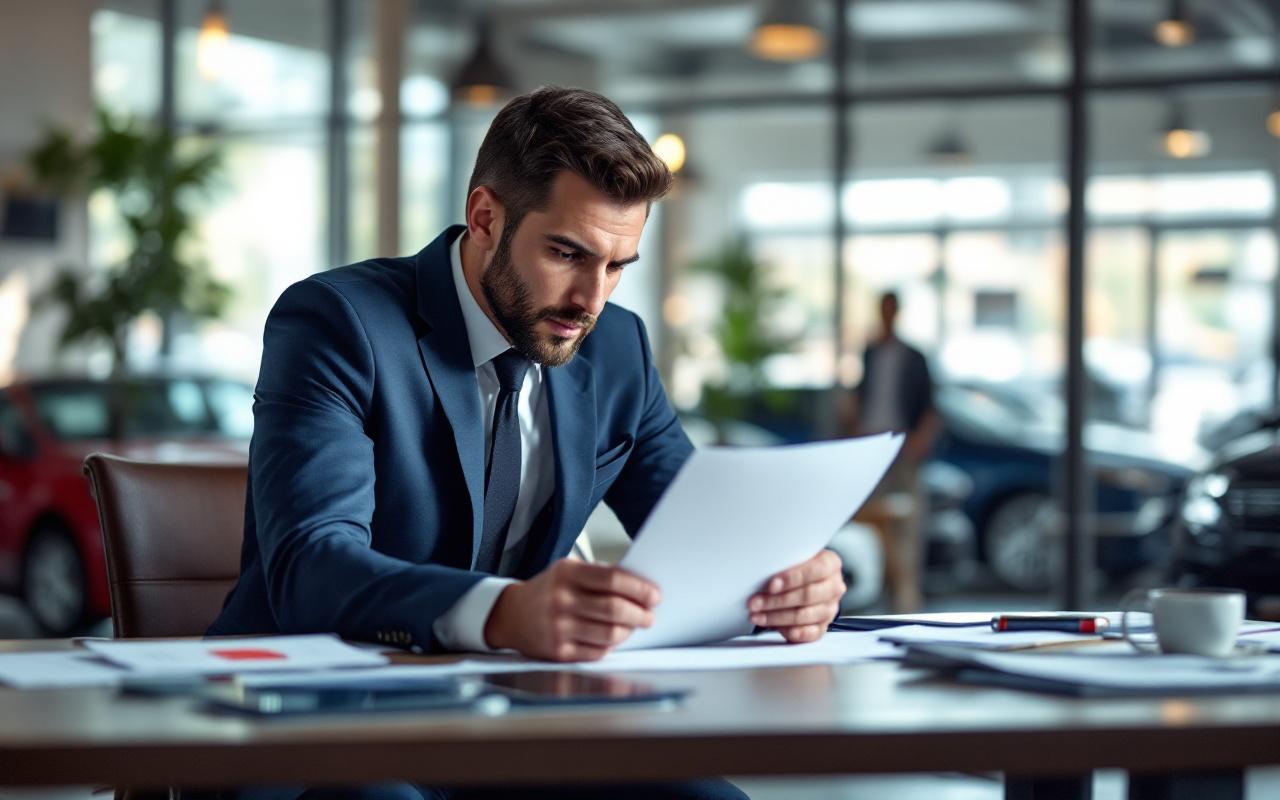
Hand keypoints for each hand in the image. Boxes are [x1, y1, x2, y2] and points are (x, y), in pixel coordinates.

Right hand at [483, 560, 659, 661]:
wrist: (512, 614)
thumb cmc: (549, 591)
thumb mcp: (569, 571)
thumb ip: (600, 575)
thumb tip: (641, 587)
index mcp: (567, 573)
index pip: (613, 579)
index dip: (640, 588)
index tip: (655, 595)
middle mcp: (561, 600)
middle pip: (615, 608)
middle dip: (640, 614)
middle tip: (649, 616)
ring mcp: (559, 628)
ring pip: (610, 634)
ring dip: (628, 631)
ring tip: (632, 627)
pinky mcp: (558, 652)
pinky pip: (598, 652)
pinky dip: (611, 646)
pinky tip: (612, 638)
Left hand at [747, 550, 844, 643]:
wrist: (805, 581)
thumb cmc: (796, 567)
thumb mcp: (793, 557)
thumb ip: (784, 562)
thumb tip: (762, 571)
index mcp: (830, 564)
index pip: (815, 570)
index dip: (792, 578)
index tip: (771, 585)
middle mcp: (834, 586)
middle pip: (807, 595)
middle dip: (777, 601)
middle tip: (755, 603)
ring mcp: (830, 608)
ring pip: (804, 616)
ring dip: (777, 617)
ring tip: (757, 615)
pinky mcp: (823, 626)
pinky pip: (809, 634)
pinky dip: (791, 632)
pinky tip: (775, 628)